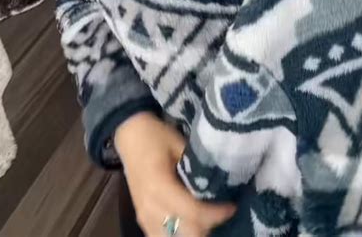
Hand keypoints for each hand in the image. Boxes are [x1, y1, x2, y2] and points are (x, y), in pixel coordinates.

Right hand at [115, 112, 235, 236]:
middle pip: (186, 233)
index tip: (232, 206)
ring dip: (194, 232)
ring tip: (207, 215)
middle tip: (220, 209)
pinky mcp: (143, 220)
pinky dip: (180, 234)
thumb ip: (196, 166)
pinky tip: (192, 222)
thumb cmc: (155, 135)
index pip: (193, 212)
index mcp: (159, 187)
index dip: (216, 214)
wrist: (129, 136)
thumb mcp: (179, 143)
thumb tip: (219, 181)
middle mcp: (150, 208)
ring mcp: (144, 217)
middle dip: (208, 226)